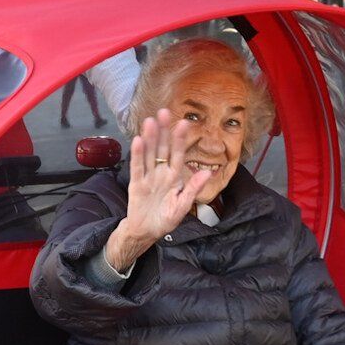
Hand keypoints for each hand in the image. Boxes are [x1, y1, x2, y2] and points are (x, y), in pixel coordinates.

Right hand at [106, 111, 211, 272]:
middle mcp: (161, 173)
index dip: (180, 139)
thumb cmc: (165, 219)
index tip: (185, 122)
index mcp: (174, 177)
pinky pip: (137, 167)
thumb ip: (193, 189)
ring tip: (150, 121)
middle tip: (164, 112)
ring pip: (149, 153)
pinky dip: (137, 155)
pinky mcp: (136, 183)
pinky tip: (138, 140)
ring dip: (150, 138)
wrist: (146, 232)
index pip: (178, 154)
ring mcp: (148, 176)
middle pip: (162, 148)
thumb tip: (207, 173)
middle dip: (164, 130)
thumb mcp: (182, 206)